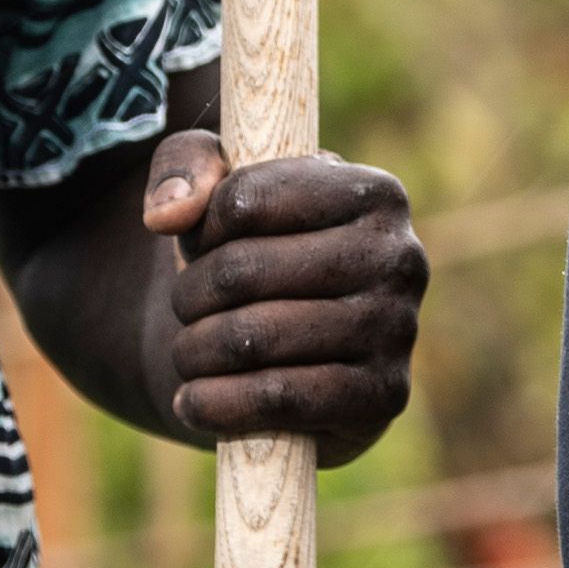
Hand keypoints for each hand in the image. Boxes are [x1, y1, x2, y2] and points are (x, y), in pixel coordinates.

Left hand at [134, 133, 421, 465]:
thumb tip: (167, 214)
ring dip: (196, 351)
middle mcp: (402, 255)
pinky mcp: (385, 395)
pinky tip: (193, 401)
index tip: (199, 244)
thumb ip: (184, 163)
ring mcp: (399, 328)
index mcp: (374, 191)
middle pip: (244, 270)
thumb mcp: (219, 186)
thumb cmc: (259, 250)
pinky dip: (218, 404)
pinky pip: (282, 399)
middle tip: (183, 309)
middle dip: (190, 296)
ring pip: (256, 337)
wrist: (299, 343)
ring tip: (188, 352)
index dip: (200, 229)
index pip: (245, 199)